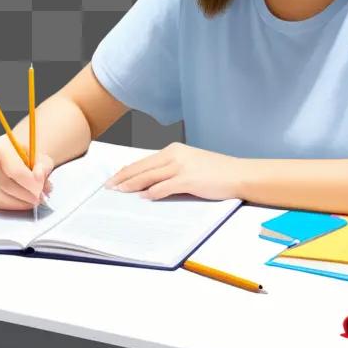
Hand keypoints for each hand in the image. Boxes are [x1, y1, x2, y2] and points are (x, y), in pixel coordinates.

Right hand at [0, 135, 54, 210]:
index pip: (13, 170)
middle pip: (6, 185)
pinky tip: (27, 201)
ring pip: (1, 197)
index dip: (29, 181)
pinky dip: (15, 205)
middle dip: (27, 194)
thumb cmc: (28, 153)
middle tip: (42, 196)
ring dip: (22, 202)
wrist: (18, 154)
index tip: (42, 185)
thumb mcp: (40, 154)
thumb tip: (39, 176)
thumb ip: (43, 165)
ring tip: (37, 198)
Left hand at [103, 142, 243, 200]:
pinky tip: (143, 197)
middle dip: (123, 178)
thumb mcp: (190, 163)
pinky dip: (152, 193)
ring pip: (149, 176)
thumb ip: (171, 169)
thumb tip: (150, 182)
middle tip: (109, 187)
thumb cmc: (216, 172)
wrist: (238, 174)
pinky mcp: (188, 179)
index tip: (114, 178)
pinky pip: (164, 187)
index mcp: (174, 150)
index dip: (127, 170)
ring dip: (132, 185)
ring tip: (119, 192)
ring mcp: (181, 166)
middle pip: (142, 167)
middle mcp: (175, 155)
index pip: (144, 161)